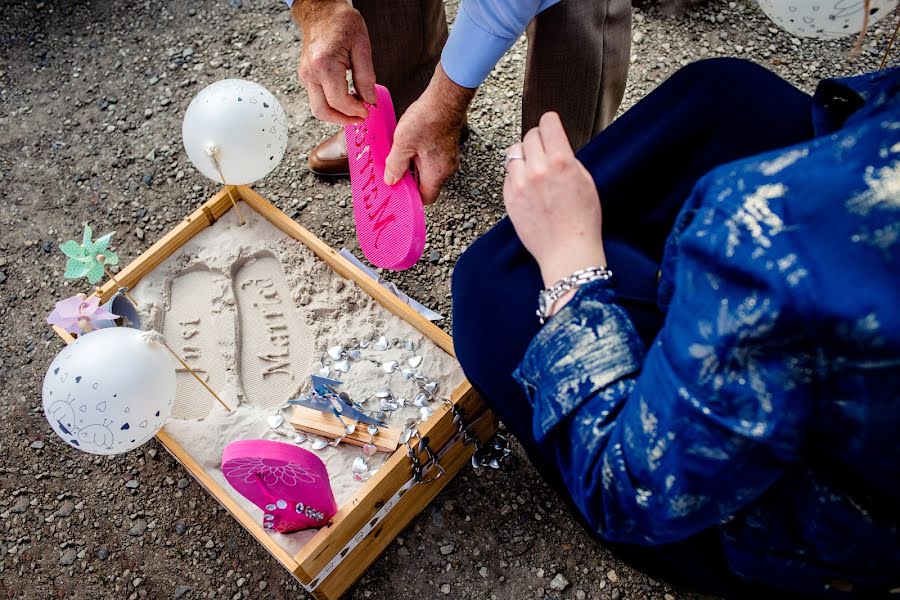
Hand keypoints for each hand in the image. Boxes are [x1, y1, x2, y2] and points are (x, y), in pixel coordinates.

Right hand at [293, 0, 376, 124]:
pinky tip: (346, 99)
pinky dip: (331, 105)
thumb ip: (366, 77)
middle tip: (360, 118)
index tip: (367, 111)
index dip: (355, 111)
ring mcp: (306, 76)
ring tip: (355, 109)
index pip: (339, 101)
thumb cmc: (341, 22)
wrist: (320, 11)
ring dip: (337, 114)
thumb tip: (369, 100)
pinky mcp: (306, 76)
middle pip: (322, 112)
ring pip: (318, 108)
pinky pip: (317, 98)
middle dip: (343, 120)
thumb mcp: (362, 46)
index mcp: (325, 65)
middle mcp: (311, 73)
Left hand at [384, 64, 474, 204]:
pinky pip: (432, 158)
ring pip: (428, 170)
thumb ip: (395, 165)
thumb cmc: (427, 120)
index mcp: (436, 173)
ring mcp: (449, 156)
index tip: (396, 190)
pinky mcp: (447, 145)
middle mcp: (446, 168)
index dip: (411, 198)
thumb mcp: (403, 144)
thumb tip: (391, 181)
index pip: (426, 198)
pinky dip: (420, 156)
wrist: (447, 97)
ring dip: (413, 166)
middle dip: (409, 180)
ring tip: (398, 155)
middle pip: (426, 184)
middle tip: (392, 171)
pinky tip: (408, 144)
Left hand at [504, 112, 606, 303]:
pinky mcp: (509, 198)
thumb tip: (556, 146)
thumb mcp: (585, 181)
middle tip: (544, 148)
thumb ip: (569, 160)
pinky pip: (508, 175)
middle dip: (538, 139)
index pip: (547, 123)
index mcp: (561, 161)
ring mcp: (520, 184)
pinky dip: (516, 175)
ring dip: (524, 155)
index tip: (550, 124)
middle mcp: (538, 169)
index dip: (550, 122)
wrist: (567, 251)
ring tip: (533, 166)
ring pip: (514, 153)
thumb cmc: (582, 221)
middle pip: (529, 136)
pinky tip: (528, 186)